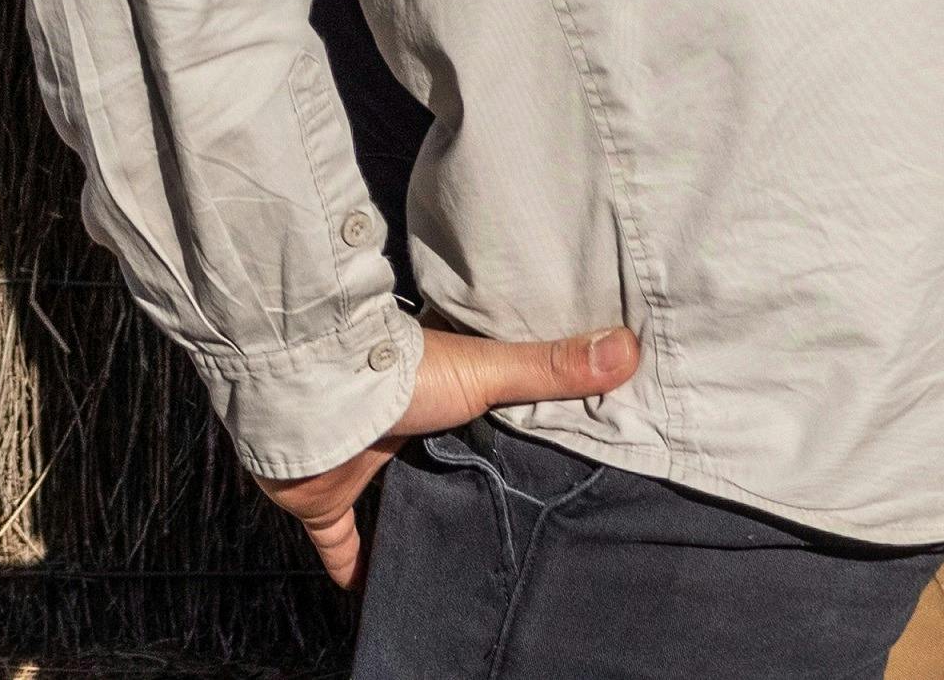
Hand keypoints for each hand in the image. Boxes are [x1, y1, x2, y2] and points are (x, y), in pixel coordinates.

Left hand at [257, 325, 641, 587]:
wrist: (314, 397)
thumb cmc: (400, 375)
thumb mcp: (487, 369)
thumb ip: (550, 368)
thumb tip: (630, 348)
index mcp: (432, 391)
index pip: (471, 411)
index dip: (496, 432)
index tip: (527, 456)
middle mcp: (392, 426)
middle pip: (431, 462)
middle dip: (454, 486)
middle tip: (497, 522)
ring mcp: (355, 463)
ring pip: (389, 502)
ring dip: (412, 525)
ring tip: (453, 561)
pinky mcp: (324, 501)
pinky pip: (340, 544)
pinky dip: (356, 569)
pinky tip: (377, 595)